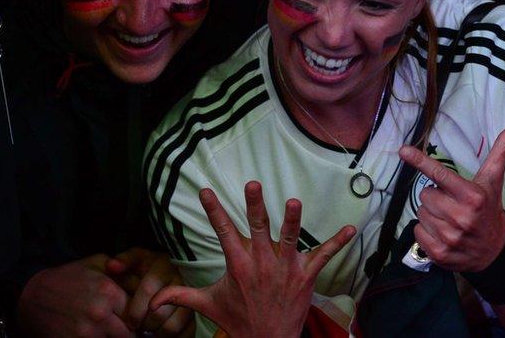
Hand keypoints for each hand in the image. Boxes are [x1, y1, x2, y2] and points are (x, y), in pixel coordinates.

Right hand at [17, 254, 130, 337]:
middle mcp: (100, 314)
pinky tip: (97, 334)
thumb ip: (121, 269)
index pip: (138, 311)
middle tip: (128, 328)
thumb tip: (140, 280)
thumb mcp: (94, 263)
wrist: (29, 296)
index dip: (139, 315)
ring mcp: (87, 333)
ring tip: (111, 330)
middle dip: (131, 331)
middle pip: (130, 333)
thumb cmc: (65, 278)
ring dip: (115, 336)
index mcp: (109, 292)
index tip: (137, 317)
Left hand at [105, 248, 191, 335]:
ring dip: (156, 333)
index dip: (135, 310)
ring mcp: (191, 298)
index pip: (148, 291)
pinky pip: (186, 332)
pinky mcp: (196, 312)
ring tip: (149, 331)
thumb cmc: (149, 268)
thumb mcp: (137, 259)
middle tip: (138, 327)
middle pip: (159, 314)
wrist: (171, 273)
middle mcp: (180, 280)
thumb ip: (125, 260)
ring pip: (171, 326)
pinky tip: (162, 334)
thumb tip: (111, 266)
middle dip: (144, 324)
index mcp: (164, 265)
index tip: (129, 320)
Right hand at [148, 182, 355, 337]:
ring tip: (294, 201)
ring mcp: (284, 269)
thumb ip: (180, 296)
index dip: (213, 210)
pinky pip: (324, 256)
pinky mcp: (305, 277)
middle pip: (258, 228)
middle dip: (255, 205)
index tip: (205, 190)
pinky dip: (338, 243)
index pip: (223, 231)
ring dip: (293, 220)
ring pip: (289, 238)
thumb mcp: (208, 304)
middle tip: (253, 185)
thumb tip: (152, 303)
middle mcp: (261, 263)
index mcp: (238, 264)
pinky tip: (351, 229)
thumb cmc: (239, 319)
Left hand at [398, 123, 504, 271]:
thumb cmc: (489, 208)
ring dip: (431, 213)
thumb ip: (503, 150)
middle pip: (425, 194)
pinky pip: (417, 231)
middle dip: (435, 196)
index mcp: (473, 196)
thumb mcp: (494, 180)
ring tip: (449, 219)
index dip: (420, 161)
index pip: (440, 174)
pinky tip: (442, 233)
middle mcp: (461, 217)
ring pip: (420, 212)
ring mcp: (450, 237)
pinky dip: (425, 231)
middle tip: (452, 203)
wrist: (495, 250)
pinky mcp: (440, 253)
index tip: (403, 150)